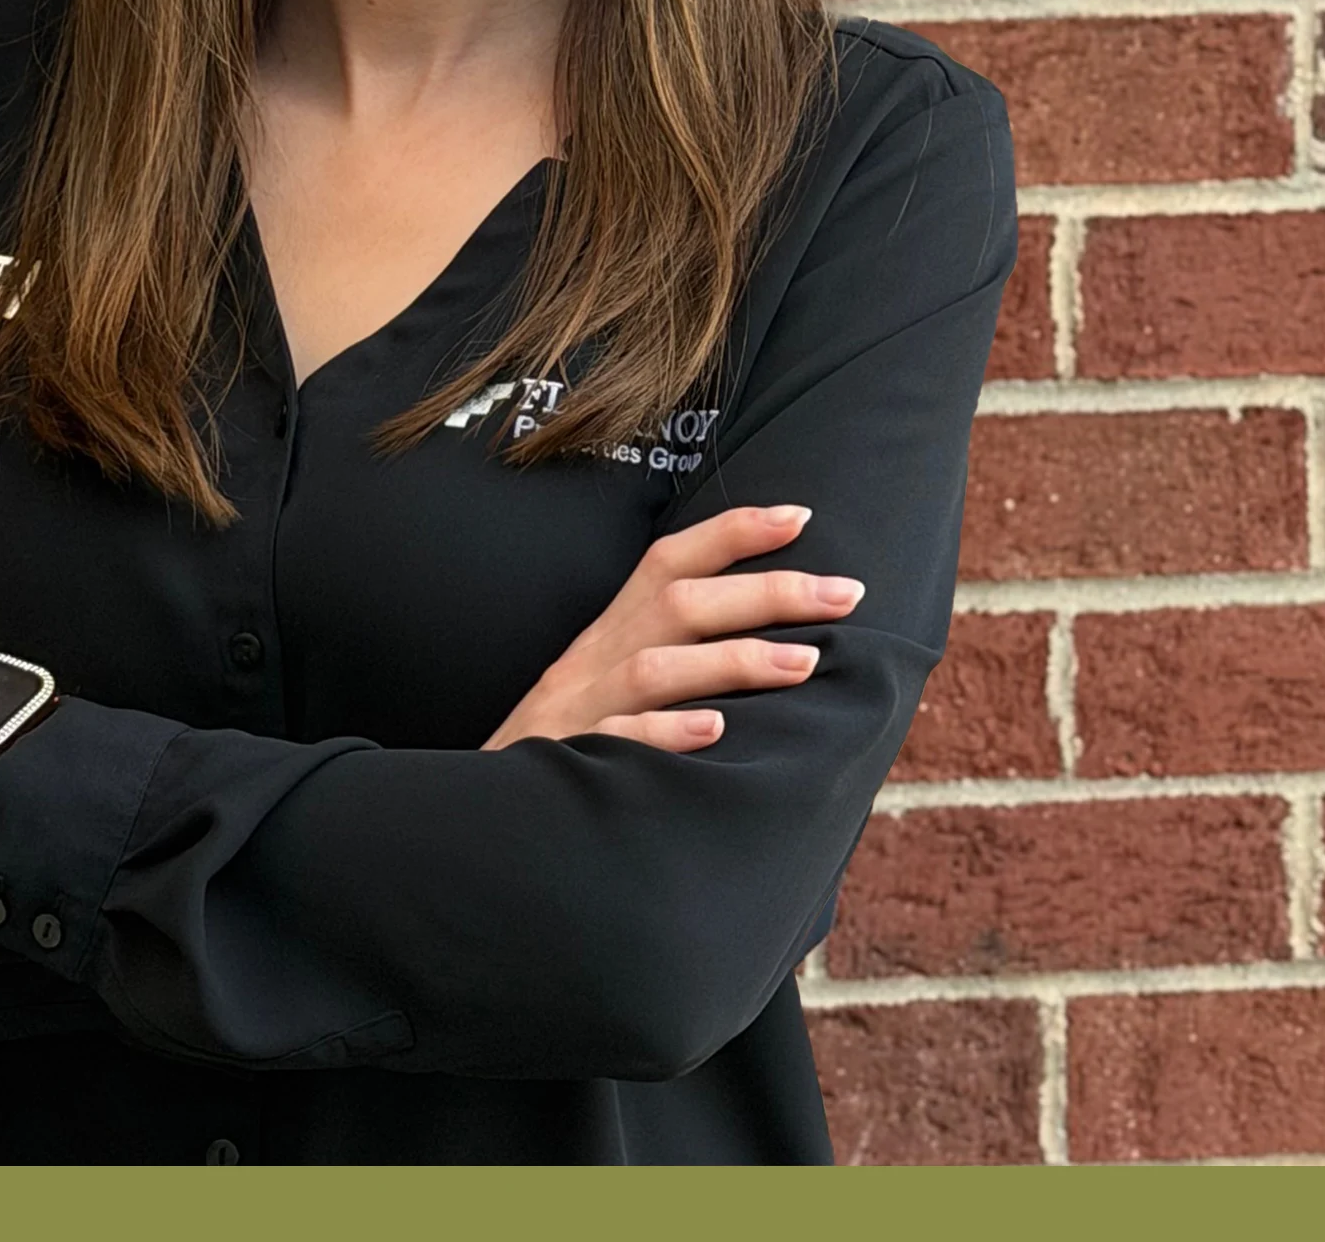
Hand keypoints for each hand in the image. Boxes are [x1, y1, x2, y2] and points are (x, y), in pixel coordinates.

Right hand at [480, 504, 862, 754]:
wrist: (476, 808)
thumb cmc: (564, 742)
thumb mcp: (605, 682)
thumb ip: (669, 655)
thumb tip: (767, 638)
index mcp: (610, 632)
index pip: (669, 561)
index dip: (732, 532)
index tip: (803, 515)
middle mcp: (597, 658)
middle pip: (680, 603)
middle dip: (767, 592)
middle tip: (848, 591)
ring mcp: (580, 710)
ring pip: (657, 667)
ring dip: (734, 660)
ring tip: (807, 662)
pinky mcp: (567, 763)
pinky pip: (617, 741)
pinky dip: (665, 732)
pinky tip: (716, 730)